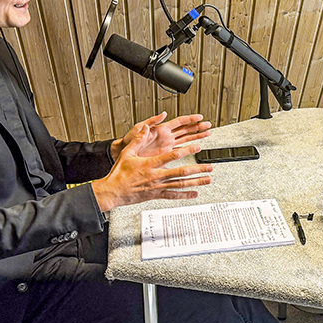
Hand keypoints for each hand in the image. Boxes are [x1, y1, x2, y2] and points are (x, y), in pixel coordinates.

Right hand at [93, 125, 212, 209]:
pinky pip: (173, 195)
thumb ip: (138, 139)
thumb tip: (146, 127)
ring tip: (208, 180)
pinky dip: (185, 195)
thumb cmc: (119, 173)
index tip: (197, 147)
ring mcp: (158, 187)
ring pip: (180, 184)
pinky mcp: (156, 195)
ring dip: (196, 182)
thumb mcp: (127, 153)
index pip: (172, 155)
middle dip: (198, 169)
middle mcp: (156, 176)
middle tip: (210, 167)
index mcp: (150, 164)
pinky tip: (195, 194)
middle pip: (181, 172)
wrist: (113, 191)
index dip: (187, 151)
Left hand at [113, 112, 211, 158]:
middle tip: (208, 125)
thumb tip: (162, 113)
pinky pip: (180, 151)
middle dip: (198, 127)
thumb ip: (151, 122)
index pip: (179, 122)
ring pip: (186, 140)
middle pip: (186, 130)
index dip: (190, 119)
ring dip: (196, 137)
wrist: (122, 153)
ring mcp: (166, 145)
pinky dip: (188, 150)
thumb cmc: (127, 141)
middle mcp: (165, 136)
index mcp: (161, 129)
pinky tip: (196, 149)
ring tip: (207, 134)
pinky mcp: (165, 155)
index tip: (200, 117)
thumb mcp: (138, 129)